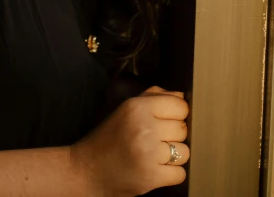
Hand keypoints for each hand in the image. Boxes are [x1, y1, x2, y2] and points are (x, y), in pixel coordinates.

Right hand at [70, 85, 189, 196]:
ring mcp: (148, 154)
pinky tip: (156, 168)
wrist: (88, 169)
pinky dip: (171, 174)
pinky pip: (180, 174)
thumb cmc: (109, 137)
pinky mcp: (151, 177)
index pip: (180, 106)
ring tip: (156, 155)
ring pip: (185, 152)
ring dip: (174, 156)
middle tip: (156, 139)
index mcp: (136, 107)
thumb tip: (181, 95)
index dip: (176, 114)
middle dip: (173, 135)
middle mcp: (144, 127)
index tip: (165, 121)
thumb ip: (153, 97)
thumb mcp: (126, 108)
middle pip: (183, 129)